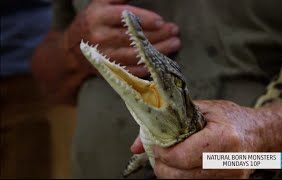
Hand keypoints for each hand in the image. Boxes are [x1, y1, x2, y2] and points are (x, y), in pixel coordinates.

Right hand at [64, 0, 180, 77]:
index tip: (161, 21)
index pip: (123, 18)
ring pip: (135, 55)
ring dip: (157, 51)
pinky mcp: (110, 70)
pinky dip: (148, 66)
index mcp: (98, 17)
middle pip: (132, 38)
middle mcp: (100, 37)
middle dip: (157, 35)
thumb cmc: (91, 22)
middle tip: (174, 32)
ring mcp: (105, 56)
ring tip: (174, 44)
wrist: (73, 51)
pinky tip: (162, 61)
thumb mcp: (99, 4)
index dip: (144, 19)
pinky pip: (131, 70)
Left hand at [131, 100, 266, 177]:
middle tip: (160, 154)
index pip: (180, 156)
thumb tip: (137, 145)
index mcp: (223, 139)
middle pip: (179, 176)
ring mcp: (229, 179)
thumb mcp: (202, 111)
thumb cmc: (231, 119)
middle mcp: (227, 164)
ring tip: (171, 158)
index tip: (157, 145)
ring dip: (170, 173)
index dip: (161, 152)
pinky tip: (183, 165)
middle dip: (162, 166)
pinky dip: (183, 177)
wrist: (259, 134)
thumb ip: (169, 123)